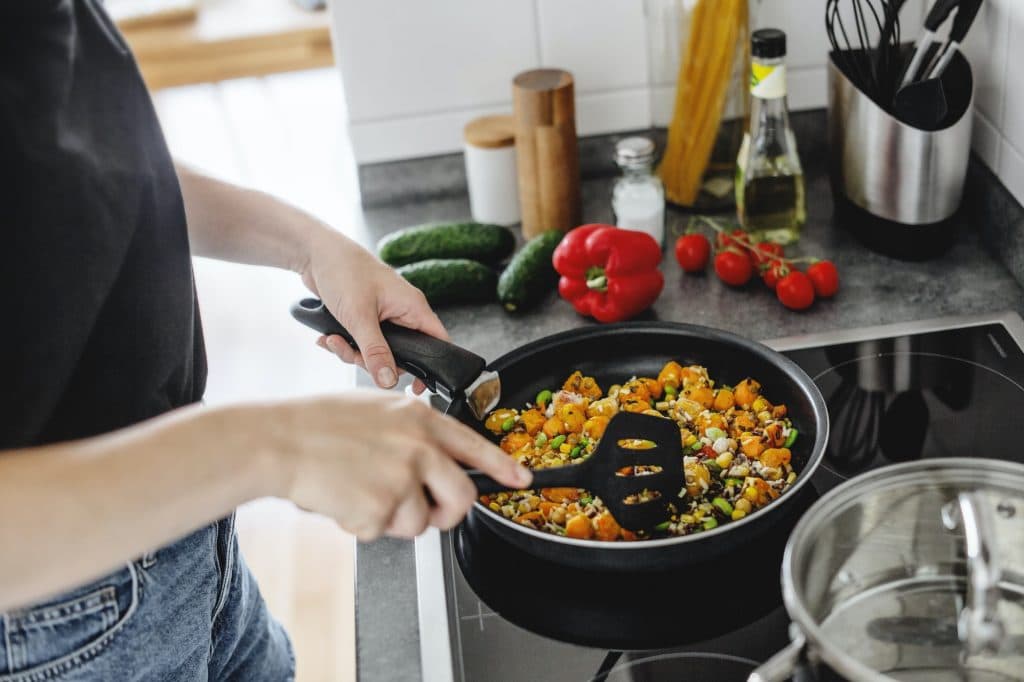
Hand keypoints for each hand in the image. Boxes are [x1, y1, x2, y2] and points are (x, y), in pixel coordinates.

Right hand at [262, 391, 531, 539]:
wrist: (278, 440)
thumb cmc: (317, 424)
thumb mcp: (376, 411)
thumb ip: (412, 432)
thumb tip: (436, 460)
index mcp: (419, 419)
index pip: (474, 446)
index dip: (501, 466)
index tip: (520, 479)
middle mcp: (418, 447)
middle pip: (461, 497)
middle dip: (447, 514)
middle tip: (427, 513)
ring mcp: (401, 477)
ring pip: (418, 522)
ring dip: (391, 518)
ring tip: (358, 491)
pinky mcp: (381, 507)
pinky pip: (382, 531)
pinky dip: (361, 524)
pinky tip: (341, 498)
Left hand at [300, 228, 443, 390]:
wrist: (314, 252)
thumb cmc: (343, 271)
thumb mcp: (359, 317)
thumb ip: (375, 351)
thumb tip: (389, 381)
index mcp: (412, 307)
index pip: (438, 342)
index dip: (432, 367)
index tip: (416, 387)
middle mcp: (401, 312)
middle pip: (401, 353)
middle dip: (374, 360)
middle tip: (354, 355)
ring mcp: (382, 315)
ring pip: (376, 350)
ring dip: (352, 352)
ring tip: (332, 340)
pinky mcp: (364, 317)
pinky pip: (361, 342)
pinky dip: (343, 344)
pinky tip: (327, 336)